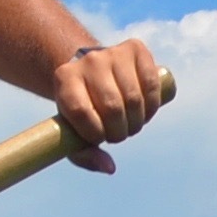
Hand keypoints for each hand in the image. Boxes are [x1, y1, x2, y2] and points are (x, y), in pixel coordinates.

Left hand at [49, 36, 172, 171]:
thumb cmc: (81, 107)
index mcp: (64, 78)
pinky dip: (152, 106)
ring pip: (134, 99)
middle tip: (118, 134)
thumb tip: (109, 167)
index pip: (81, 112)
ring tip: (131, 124)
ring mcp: (113, 52)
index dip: (95, 133)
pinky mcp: (136, 48)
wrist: (89, 69)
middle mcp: (88, 61)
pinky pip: (151, 84)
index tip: (99, 137)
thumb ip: (84, 154)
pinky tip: (145, 111)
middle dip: (119, 131)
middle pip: (112, 107)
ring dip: (137, 122)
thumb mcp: (73, 130)